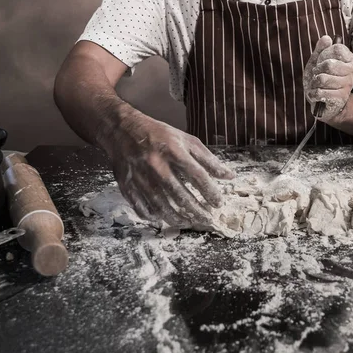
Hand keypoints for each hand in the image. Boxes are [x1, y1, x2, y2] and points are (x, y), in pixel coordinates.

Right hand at [101, 110, 234, 226]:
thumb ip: (208, 159)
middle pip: (180, 195)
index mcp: (173, 150)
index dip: (210, 192)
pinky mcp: (127, 184)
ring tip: (189, 222)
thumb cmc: (159, 135)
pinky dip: (153, 216)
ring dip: (178, 218)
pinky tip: (163, 219)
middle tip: (207, 219)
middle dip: (196, 211)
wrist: (122, 129)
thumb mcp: (186, 140)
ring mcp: (140, 176)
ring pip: (161, 205)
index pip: (197, 176)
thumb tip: (229, 176)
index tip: (218, 203)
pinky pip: (141, 207)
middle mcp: (157, 164)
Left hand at [303, 35, 352, 120]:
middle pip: (328, 64)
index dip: (323, 54)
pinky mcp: (341, 98)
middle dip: (316, 71)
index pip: (337, 49)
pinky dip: (313, 93)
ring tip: (315, 86)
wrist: (322, 102)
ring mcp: (348, 85)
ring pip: (323, 79)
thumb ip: (320, 49)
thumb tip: (327, 38)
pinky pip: (320, 92)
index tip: (320, 61)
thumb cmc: (320, 79)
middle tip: (315, 76)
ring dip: (313, 83)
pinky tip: (315, 95)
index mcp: (350, 59)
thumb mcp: (317, 61)